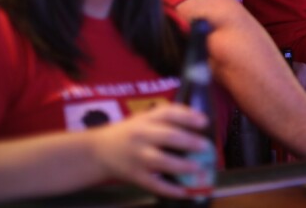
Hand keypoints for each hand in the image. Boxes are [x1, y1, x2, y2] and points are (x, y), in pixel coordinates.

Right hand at [88, 103, 210, 197]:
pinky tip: (184, 192)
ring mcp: (138, 157)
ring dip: (182, 166)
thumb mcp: (146, 118)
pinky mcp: (135, 176)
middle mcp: (142, 135)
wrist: (99, 151)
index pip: (169, 113)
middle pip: (167, 136)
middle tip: (206, 146)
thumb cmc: (130, 132)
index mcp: (147, 118)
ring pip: (161, 161)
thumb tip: (201, 121)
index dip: (188, 116)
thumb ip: (168, 118)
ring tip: (198, 169)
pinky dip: (170, 189)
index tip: (204, 122)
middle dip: (189, 141)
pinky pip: (154, 184)